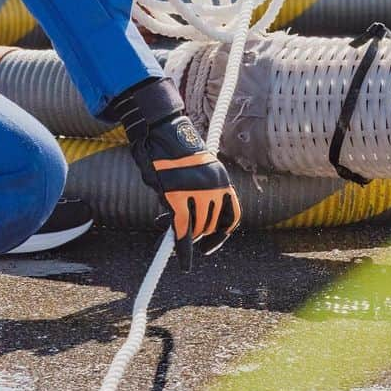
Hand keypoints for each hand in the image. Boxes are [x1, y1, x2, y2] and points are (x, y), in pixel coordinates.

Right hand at [109, 78, 240, 270]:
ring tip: (169, 228)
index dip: (220, 235)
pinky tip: (182, 262)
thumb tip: (187, 225)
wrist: (160, 129)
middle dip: (198, 234)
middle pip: (211, 224)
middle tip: (183, 235)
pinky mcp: (177, 195)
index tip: (209, 246)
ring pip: (197, 228)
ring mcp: (196, 191)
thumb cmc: (172, 149)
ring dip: (186, 236)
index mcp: (222, 179)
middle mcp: (213, 186)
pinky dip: (183, 249)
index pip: (230, 216)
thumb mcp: (194, 170)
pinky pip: (182, 230)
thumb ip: (197, 193)